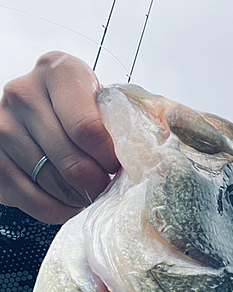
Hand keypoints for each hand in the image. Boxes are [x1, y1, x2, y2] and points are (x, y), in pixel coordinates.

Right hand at [0, 51, 120, 223]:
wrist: (36, 114)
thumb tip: (150, 158)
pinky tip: (71, 201)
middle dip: (98, 183)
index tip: (118, 166)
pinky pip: (36, 202)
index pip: (88, 129)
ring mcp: (3, 127)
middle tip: (106, 185)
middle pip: (72, 162)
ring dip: (80, 197)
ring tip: (89, 191)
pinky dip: (61, 210)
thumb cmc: (79, 109)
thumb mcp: (100, 101)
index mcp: (58, 72)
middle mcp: (23, 94)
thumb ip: (124, 120)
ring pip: (55, 185)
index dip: (109, 158)